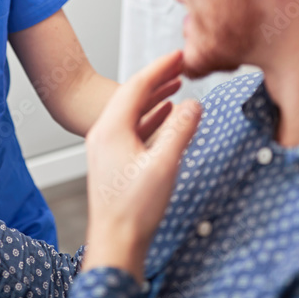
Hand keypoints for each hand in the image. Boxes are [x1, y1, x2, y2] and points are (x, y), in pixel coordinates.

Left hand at [82, 51, 201, 281]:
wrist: (115, 243)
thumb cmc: (134, 210)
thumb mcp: (164, 165)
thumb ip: (180, 131)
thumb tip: (194, 104)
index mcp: (111, 129)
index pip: (137, 85)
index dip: (160, 67)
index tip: (179, 54)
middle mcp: (103, 133)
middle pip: (132, 94)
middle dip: (158, 77)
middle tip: (180, 63)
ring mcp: (106, 147)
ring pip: (132, 110)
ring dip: (154, 96)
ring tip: (177, 83)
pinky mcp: (112, 161)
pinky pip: (132, 126)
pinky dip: (150, 115)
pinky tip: (165, 115)